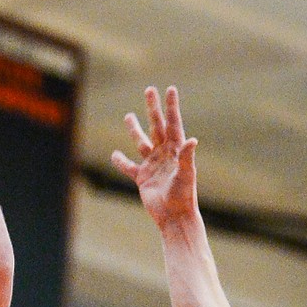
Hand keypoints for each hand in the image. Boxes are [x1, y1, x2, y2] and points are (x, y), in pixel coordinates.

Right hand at [112, 85, 198, 230]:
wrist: (174, 217)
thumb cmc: (184, 196)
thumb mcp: (186, 175)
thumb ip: (186, 157)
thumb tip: (192, 140)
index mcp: (176, 150)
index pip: (173, 123)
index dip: (171, 106)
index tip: (169, 89)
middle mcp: (165, 154)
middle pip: (157, 126)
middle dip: (152, 108)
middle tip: (149, 90)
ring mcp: (153, 165)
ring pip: (141, 143)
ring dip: (134, 130)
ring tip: (127, 116)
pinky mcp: (143, 178)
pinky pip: (129, 167)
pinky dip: (121, 161)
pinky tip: (114, 154)